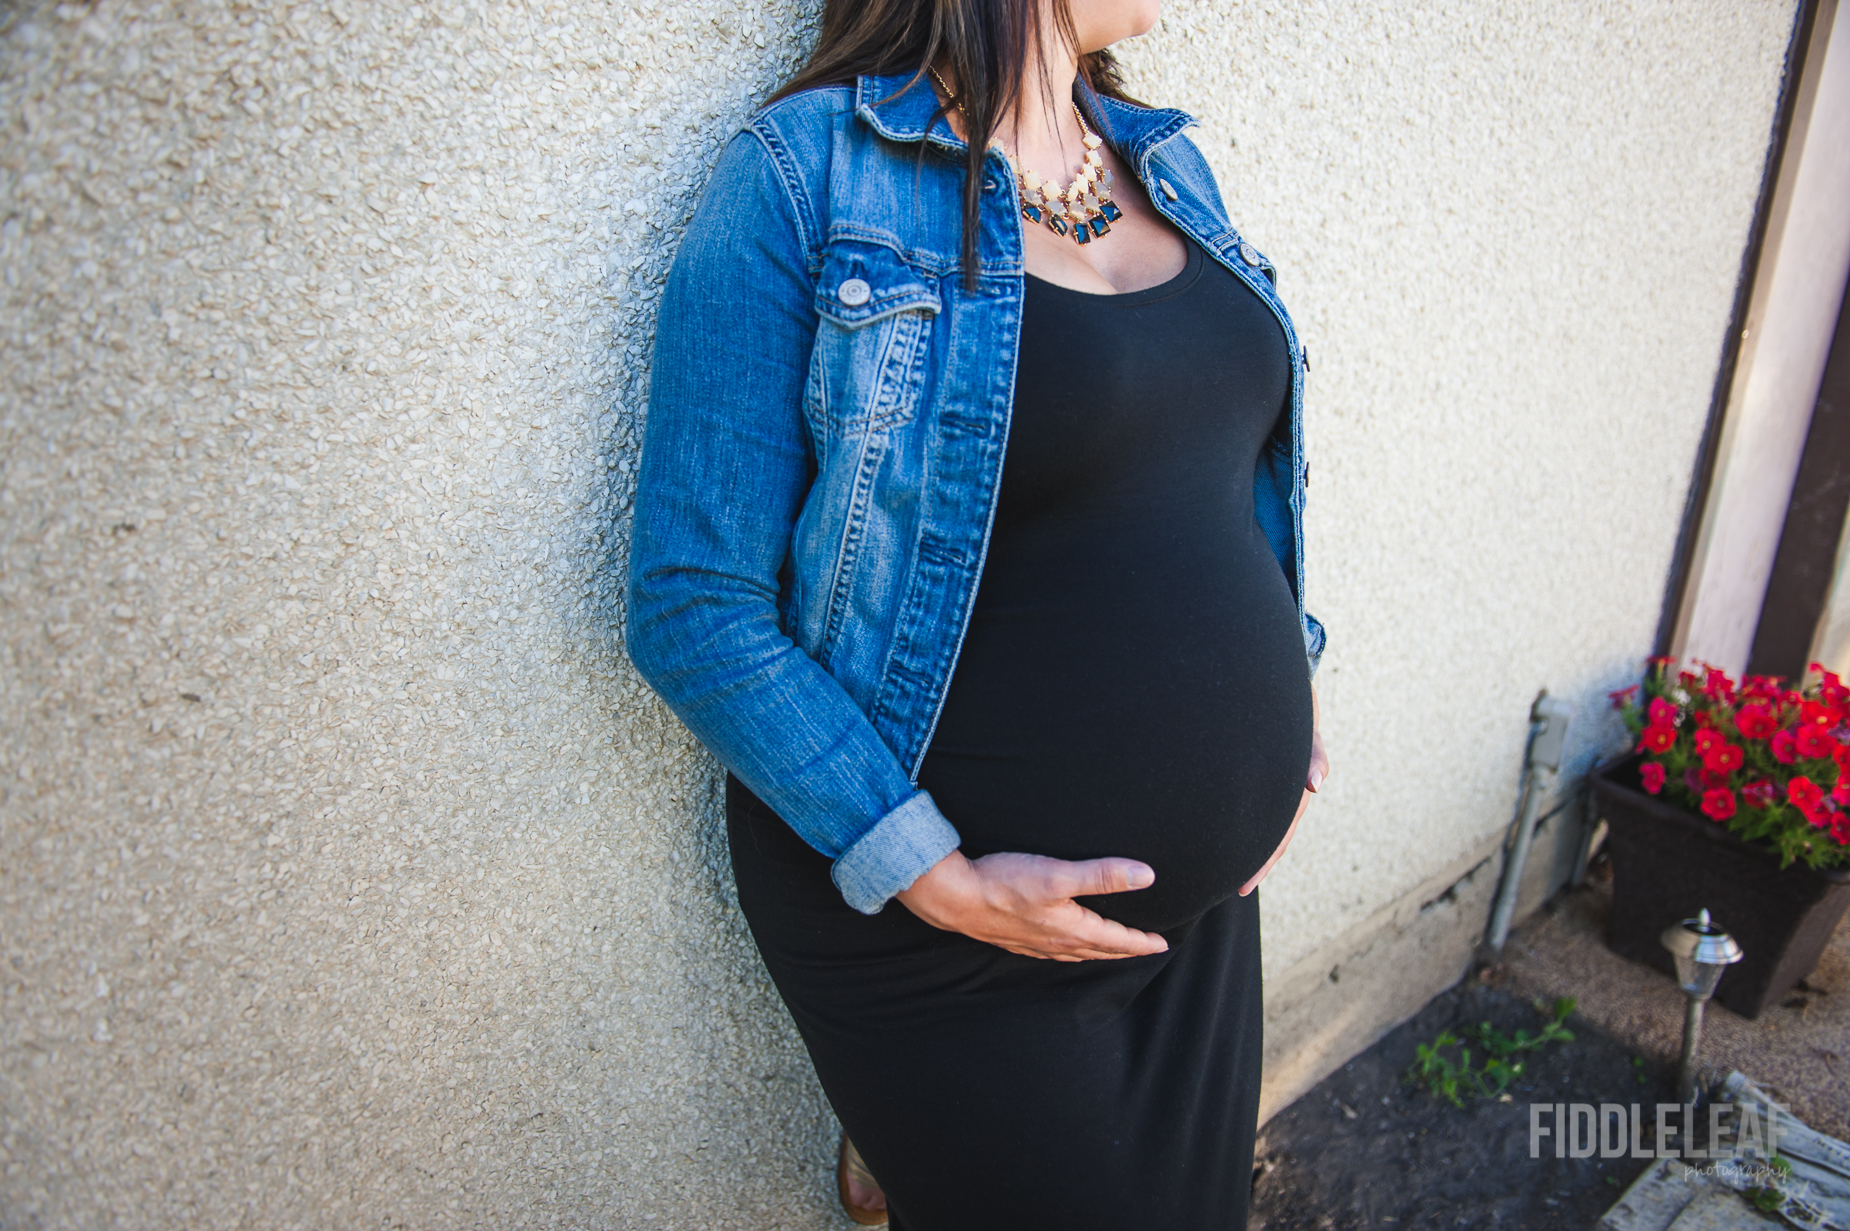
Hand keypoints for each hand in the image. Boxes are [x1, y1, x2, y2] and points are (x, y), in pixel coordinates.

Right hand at [895, 849, 1169, 961]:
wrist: (955, 898)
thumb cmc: (1004, 883)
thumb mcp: (1058, 874)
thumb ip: (1103, 875)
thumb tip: (1147, 876)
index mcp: (1070, 928)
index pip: (1115, 938)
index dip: (1140, 941)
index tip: (1161, 943)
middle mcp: (1055, 941)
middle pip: (1099, 950)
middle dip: (1123, 949)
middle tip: (1144, 950)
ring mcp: (1033, 943)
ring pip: (1075, 954)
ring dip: (1097, 953)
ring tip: (1108, 952)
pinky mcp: (1014, 939)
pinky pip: (1051, 954)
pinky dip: (1067, 953)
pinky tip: (1060, 948)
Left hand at [1240, 685, 1327, 896]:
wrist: (1274, 685)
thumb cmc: (1292, 708)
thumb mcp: (1306, 729)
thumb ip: (1313, 754)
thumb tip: (1316, 785)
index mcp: (1294, 789)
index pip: (1279, 833)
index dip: (1264, 859)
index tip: (1246, 884)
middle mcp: (1282, 793)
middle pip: (1270, 836)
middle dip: (1254, 863)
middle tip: (1234, 890)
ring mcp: (1270, 788)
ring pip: (1260, 825)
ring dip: (1248, 849)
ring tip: (1225, 874)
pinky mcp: (1255, 780)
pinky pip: (1249, 808)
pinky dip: (1239, 825)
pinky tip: (1222, 838)